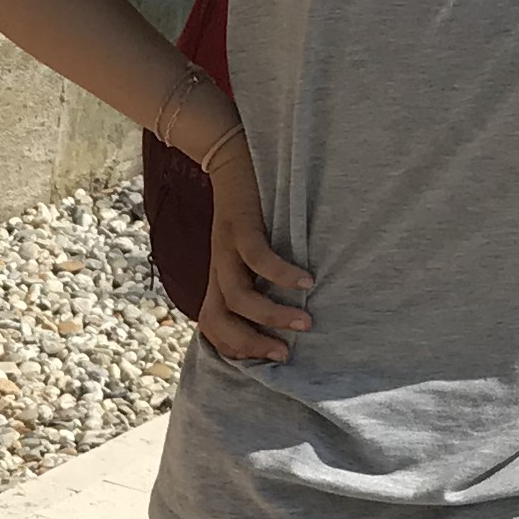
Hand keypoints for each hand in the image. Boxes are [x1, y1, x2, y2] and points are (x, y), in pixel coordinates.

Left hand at [196, 159, 311, 364]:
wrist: (230, 158)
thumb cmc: (251, 210)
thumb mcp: (248, 251)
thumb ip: (258, 278)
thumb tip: (289, 309)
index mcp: (216, 278)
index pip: (211, 326)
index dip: (233, 348)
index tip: (265, 360)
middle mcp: (216, 267)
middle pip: (216, 320)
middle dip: (249, 344)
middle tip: (285, 353)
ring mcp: (224, 248)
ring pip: (236, 296)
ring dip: (271, 314)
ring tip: (305, 322)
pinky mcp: (239, 225)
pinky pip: (256, 257)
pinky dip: (281, 273)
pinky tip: (306, 280)